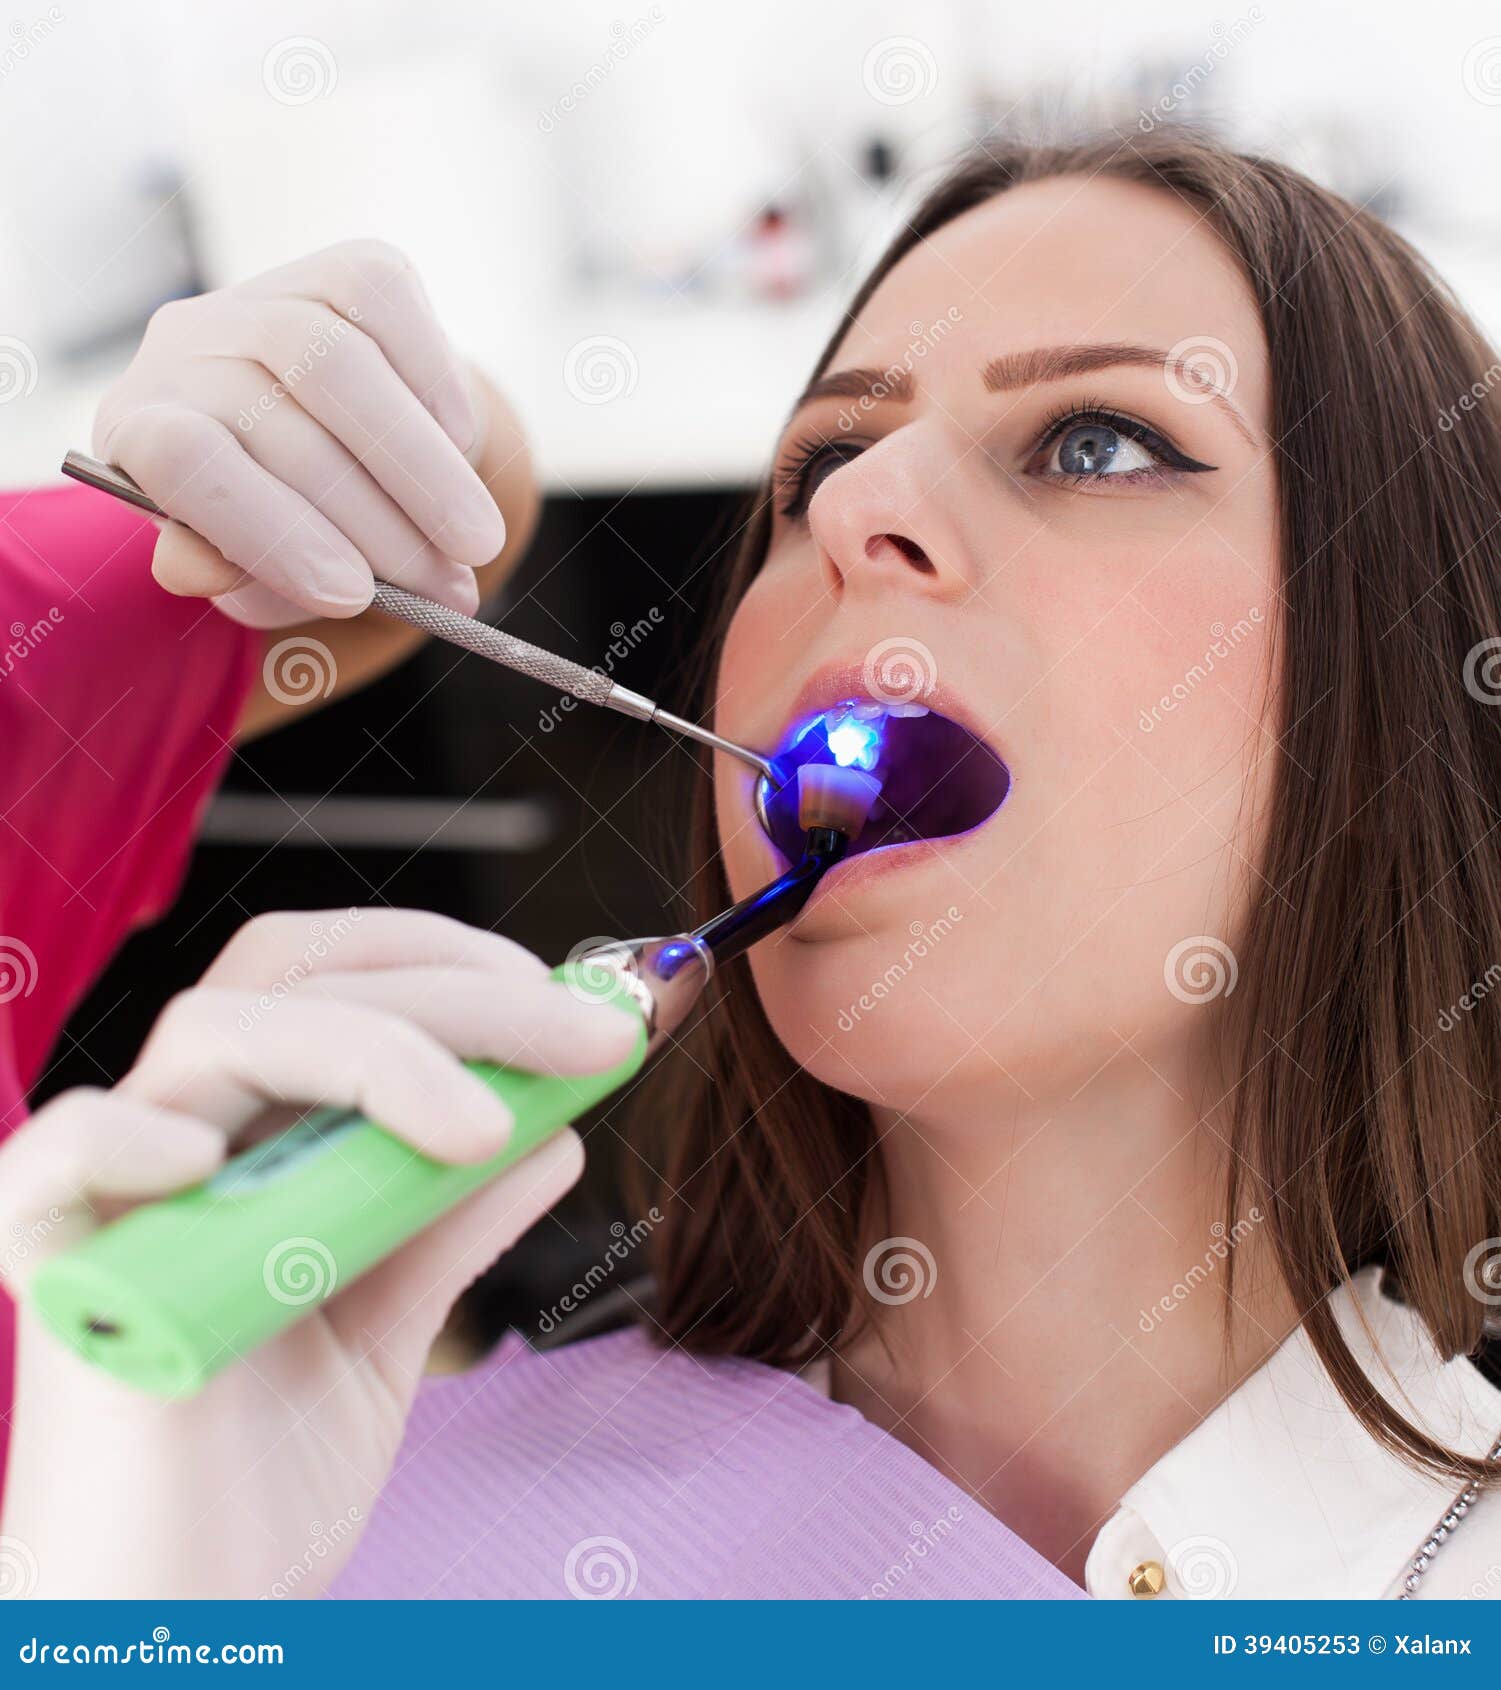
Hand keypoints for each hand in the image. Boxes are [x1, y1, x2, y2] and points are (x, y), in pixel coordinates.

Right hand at [0, 909, 636, 1597]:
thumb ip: (452, 1221)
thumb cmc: (261, 1482)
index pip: (329, 977)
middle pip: (294, 984)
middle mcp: (180, 1144)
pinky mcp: (58, 1277)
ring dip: (370, 1051)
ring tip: (480, 1126)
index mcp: (250, 1138)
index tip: (572, 1004)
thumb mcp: (389, 1329)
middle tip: (589, 1039)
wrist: (177, 1630)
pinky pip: (56, 1158)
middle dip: (458, 991)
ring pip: (216, 1038)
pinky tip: (213, 1156)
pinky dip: (129, 1133)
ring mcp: (120, 1204)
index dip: (448, 960)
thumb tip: (554, 1133)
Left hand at [94, 241, 506, 628]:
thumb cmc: (291, 529)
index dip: (270, 529)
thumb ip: (234, 574)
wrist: (351, 456)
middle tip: (447, 593)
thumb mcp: (253, 573)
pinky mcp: (338, 270)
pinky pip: (385, 305)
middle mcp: (186, 350)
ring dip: (424, 469)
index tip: (352, 596)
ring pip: (337, 361)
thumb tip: (200, 569)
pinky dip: (436, 388)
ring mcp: (261, 299)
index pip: (181, 459)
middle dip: (382, 526)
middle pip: (281, 422)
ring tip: (474, 543)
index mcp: (141, 431)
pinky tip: (461, 448)